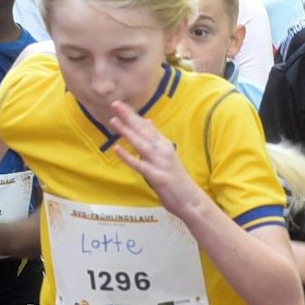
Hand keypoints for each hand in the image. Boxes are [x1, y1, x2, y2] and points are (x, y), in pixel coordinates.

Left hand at [107, 101, 204, 216]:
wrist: (190, 200)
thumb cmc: (176, 179)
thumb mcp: (167, 155)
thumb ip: (155, 140)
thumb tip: (147, 121)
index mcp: (164, 144)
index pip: (146, 126)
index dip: (133, 115)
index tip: (119, 104)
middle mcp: (163, 150)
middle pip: (143, 131)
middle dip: (129, 117)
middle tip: (115, 104)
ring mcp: (160, 163)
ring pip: (141, 144)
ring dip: (127, 132)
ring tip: (113, 121)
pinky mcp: (157, 176)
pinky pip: (139, 165)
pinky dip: (128, 157)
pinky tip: (117, 149)